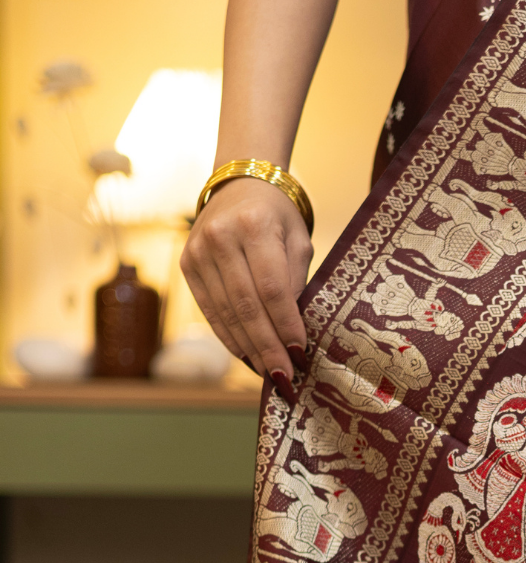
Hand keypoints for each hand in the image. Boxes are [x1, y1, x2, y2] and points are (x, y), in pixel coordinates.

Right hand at [181, 176, 312, 382]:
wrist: (238, 185)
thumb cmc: (277, 216)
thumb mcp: (298, 240)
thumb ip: (296, 281)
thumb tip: (294, 333)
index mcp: (254, 226)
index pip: (272, 288)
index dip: (285, 324)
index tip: (300, 353)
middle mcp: (220, 238)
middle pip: (246, 305)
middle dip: (267, 346)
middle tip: (285, 377)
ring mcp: (198, 252)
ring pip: (226, 312)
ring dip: (249, 348)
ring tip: (269, 373)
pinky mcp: (187, 265)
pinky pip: (210, 310)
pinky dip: (229, 337)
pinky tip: (247, 356)